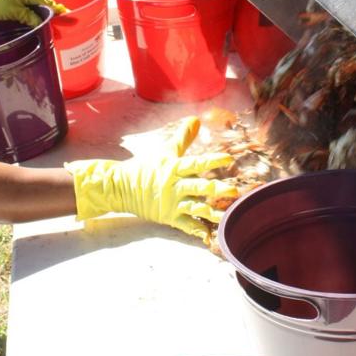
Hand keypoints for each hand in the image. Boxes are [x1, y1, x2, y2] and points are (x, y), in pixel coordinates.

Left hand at [0, 0, 67, 28]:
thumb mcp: (12, 11)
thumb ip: (28, 16)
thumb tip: (41, 22)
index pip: (45, 0)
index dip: (56, 8)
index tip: (68, 14)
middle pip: (41, 2)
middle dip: (51, 11)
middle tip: (62, 20)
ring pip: (33, 5)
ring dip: (41, 13)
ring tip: (52, 22)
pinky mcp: (9, 3)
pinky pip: (26, 8)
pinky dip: (32, 14)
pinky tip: (35, 20)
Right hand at [66, 117, 237, 241]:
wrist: (121, 187)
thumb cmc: (146, 167)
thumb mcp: (165, 151)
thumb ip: (183, 137)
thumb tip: (196, 119)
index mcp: (174, 168)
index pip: (196, 163)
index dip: (212, 161)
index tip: (228, 159)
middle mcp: (174, 186)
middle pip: (197, 187)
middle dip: (215, 189)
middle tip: (233, 191)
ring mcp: (172, 203)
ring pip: (194, 208)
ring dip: (211, 213)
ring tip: (227, 218)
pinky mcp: (168, 217)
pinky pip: (185, 225)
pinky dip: (197, 231)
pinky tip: (210, 236)